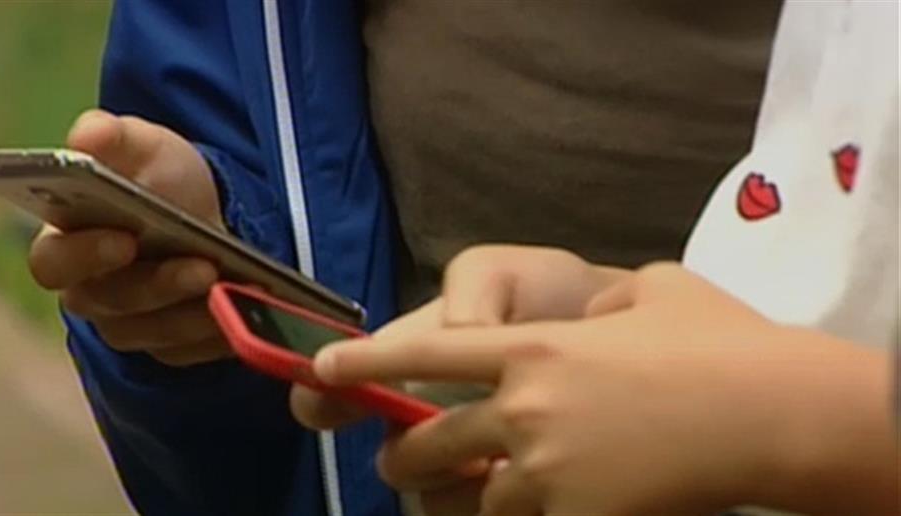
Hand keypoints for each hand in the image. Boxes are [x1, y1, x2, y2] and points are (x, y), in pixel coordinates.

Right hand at [29, 110, 229, 366]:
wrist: (207, 210)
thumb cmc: (158, 178)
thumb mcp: (142, 147)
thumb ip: (111, 138)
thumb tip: (88, 135)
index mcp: (65, 243)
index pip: (53, 263)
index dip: (85, 256)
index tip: (124, 239)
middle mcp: (89, 293)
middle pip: (112, 304)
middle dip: (160, 286)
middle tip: (203, 267)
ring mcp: (129, 326)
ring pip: (155, 333)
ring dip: (196, 312)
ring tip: (236, 286)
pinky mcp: (170, 347)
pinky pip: (192, 350)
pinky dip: (221, 331)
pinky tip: (250, 310)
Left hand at [312, 263, 894, 514]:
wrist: (770, 413)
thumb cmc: (721, 343)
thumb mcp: (655, 290)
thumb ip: (608, 296)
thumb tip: (600, 307)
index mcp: (532, 347)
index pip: (426, 352)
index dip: (368, 362)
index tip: (322, 371)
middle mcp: (523, 407)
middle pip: (430, 443)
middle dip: (405, 460)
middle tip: (398, 465)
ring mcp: (546, 468)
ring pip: (478, 500)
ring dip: (477, 501)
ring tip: (480, 498)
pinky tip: (554, 510)